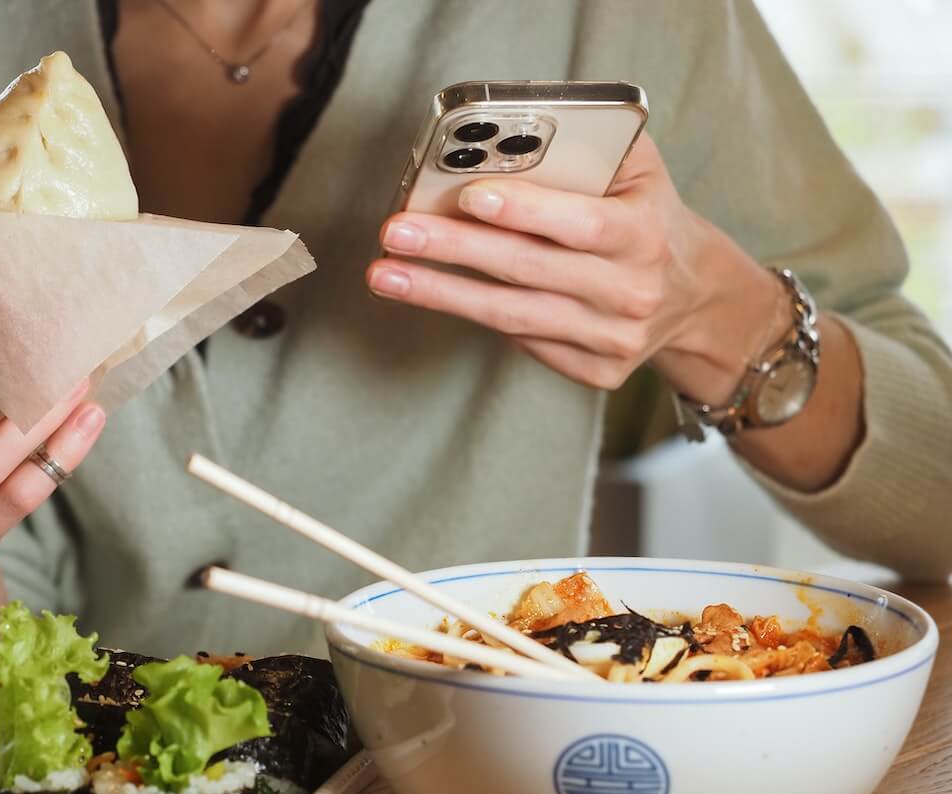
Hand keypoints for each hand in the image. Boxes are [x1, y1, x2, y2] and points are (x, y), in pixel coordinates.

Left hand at [366, 134, 786, 403]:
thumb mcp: (641, 171)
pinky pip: (524, 342)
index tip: (468, 198)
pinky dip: (477, 315)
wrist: (694, 296)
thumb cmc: (647, 217)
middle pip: (528, 271)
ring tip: (387, 275)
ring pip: (512, 316)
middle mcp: (630, 292)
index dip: (524, 211)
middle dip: (454, 251)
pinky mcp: (597, 371)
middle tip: (394, 234)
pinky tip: (436, 293)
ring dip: (442, 294)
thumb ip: (592, 146)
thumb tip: (513, 134)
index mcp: (644, 235)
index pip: (579, 224)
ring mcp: (613, 339)